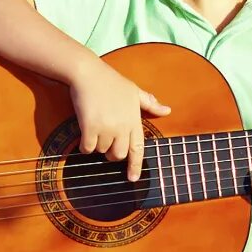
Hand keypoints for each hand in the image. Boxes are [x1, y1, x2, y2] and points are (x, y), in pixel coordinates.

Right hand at [68, 61, 170, 181]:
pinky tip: (85, 132)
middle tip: (107, 141)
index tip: (133, 178)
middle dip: (112, 153)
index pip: (138, 148)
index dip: (136, 165)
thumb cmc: (111, 82)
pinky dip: (84, 145)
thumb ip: (150, 104)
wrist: (88, 73)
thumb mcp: (134, 91)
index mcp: (134, 120)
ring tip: (95, 126)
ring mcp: (106, 127)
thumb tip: (167, 111)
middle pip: (119, 155)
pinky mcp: (90, 127)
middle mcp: (122, 126)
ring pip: (101, 151)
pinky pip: (87, 148)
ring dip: (96, 145)